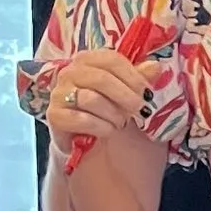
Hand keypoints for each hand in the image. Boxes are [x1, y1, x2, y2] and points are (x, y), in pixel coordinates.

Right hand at [44, 43, 156, 158]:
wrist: (96, 150)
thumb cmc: (114, 115)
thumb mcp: (131, 96)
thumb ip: (140, 79)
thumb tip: (155, 66)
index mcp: (89, 60)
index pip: (111, 60)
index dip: (133, 76)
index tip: (148, 93)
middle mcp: (70, 72)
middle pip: (101, 78)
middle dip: (126, 97)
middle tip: (140, 111)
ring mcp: (59, 93)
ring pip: (91, 99)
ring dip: (114, 115)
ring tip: (121, 124)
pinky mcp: (54, 116)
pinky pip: (81, 119)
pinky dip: (101, 127)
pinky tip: (108, 132)